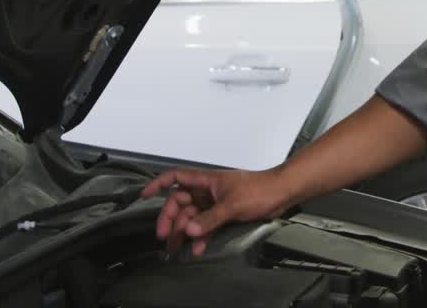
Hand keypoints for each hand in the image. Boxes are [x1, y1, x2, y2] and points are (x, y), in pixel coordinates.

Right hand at [141, 166, 297, 257]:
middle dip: (170, 218)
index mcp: (206, 180)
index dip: (158, 184)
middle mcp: (207, 190)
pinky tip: (197, 248)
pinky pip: (205, 225)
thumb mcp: (232, 204)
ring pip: (191, 217)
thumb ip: (210, 218)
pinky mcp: (223, 214)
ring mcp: (214, 202)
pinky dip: (200, 236)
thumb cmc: (260, 189)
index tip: (144, 196)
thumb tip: (189, 229)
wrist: (281, 194)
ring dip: (184, 232)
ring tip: (175, 248)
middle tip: (164, 236)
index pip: (176, 177)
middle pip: (180, 202)